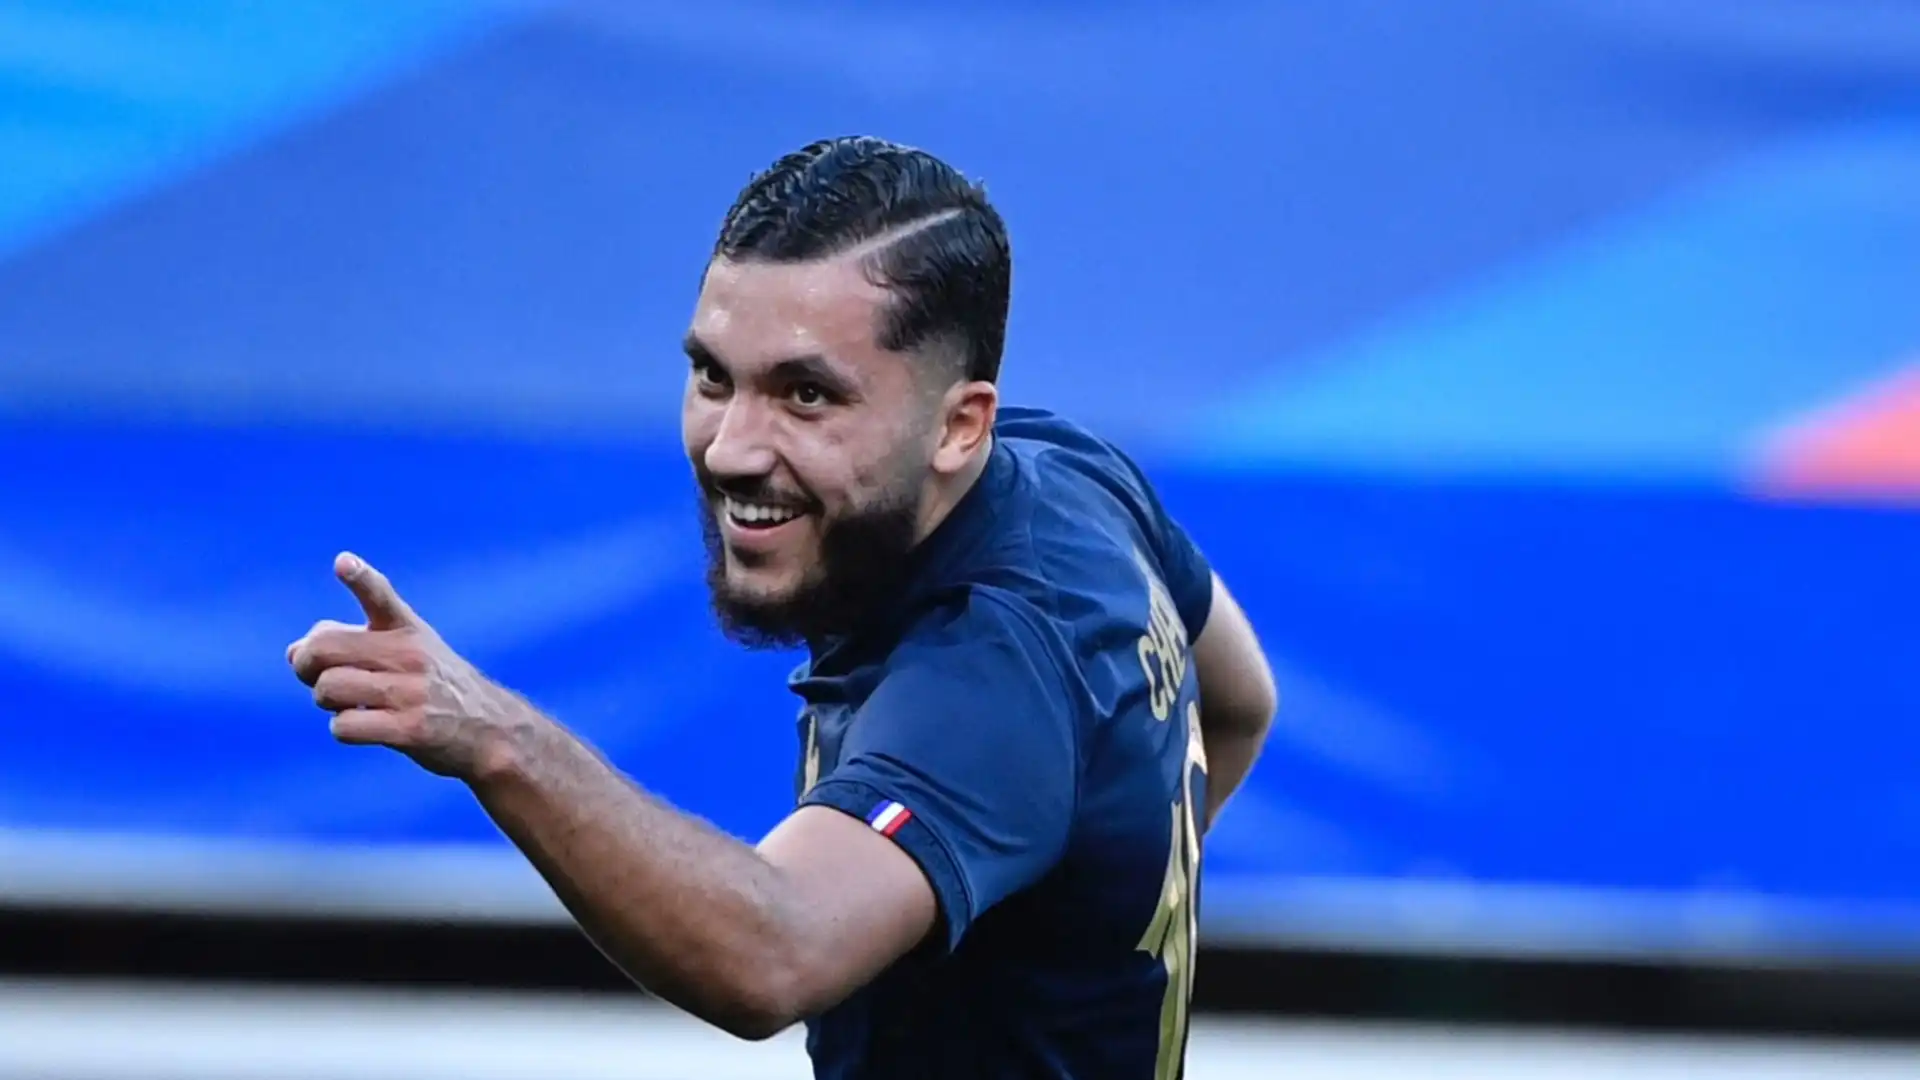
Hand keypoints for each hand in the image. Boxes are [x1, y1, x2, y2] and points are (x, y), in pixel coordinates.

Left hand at [287, 552, 524, 778]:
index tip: (343, 563)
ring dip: (325, 701)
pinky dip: (343, 728)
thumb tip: (292, 652)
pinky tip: (365, 726)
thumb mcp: (407, 650)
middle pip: (323, 649)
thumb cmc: (434, 686)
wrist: (488, 728)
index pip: (380, 596)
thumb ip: (349, 643)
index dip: (360, 578)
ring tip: (350, 703)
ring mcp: (410, 692)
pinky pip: (343, 726)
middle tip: (314, 676)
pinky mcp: (410, 729)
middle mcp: (409, 655)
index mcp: (407, 628)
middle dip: (305, 665)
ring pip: (327, 688)